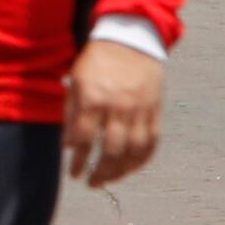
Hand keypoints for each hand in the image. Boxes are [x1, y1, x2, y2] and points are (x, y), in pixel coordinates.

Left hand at [65, 41, 165, 187]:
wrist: (130, 41)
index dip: (80, 161)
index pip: (86, 139)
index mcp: (95, 99)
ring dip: (122, 170)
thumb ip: (71, 114)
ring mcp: (140, 110)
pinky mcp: (156, 111)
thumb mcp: (76, 82)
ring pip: (135, 150)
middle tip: (92, 183)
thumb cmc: (97, 62)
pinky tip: (132, 168)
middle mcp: (119, 107)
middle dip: (101, 171)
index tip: (75, 175)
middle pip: (113, 150)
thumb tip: (69, 146)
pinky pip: (152, 142)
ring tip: (110, 180)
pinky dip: (143, 159)